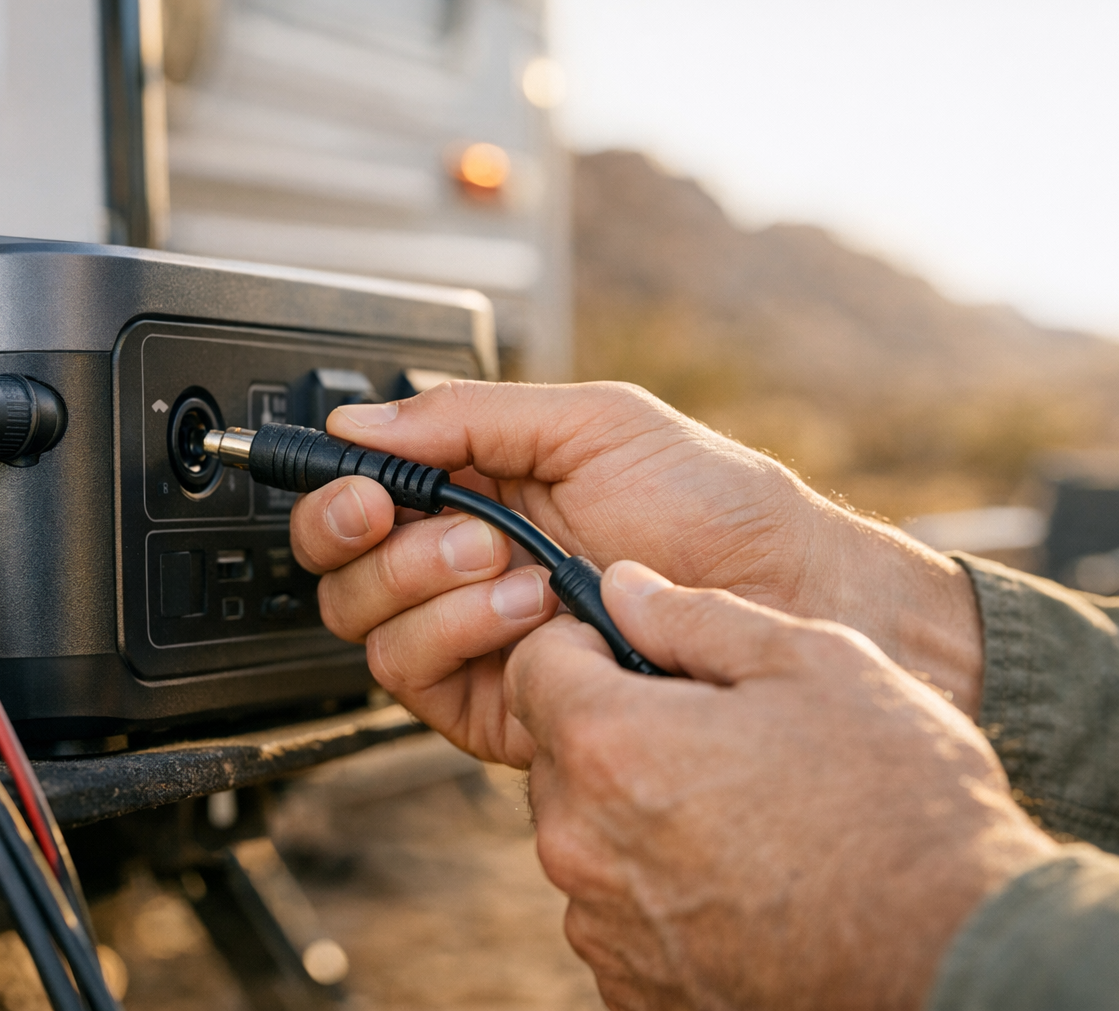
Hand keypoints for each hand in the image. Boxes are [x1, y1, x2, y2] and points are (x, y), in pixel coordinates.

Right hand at [290, 381, 983, 765]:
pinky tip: (532, 613)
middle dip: (381, 545)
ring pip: (368, 629)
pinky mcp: (495, 702)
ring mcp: (475, 637)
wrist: (783, 594)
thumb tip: (359, 418)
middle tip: (455, 525)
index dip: (336, 492)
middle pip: (342, 570)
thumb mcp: (593, 424)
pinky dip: (459, 635)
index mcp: (477, 490)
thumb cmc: (712, 506)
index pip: (361, 497)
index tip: (364, 487)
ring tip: (521, 568)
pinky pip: (417, 680)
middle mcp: (463, 567)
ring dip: (432, 590)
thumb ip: (468, 417)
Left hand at [509, 561, 1055, 1010]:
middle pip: (561, 755)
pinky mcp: (634, 989)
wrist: (956, 954)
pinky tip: (743, 877)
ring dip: (638, 814)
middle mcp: (582, 847)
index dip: (583, 645)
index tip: (640, 652)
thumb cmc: (896, 800)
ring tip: (743, 812)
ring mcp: (605, 929)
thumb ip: (696, 617)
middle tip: (715, 735)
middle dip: (616, 730)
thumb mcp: (812, 663)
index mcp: (611, 748)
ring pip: (589, 835)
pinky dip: (661, 887)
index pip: (532, 667)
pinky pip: (620, 909)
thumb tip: (623, 586)